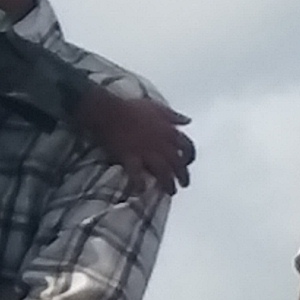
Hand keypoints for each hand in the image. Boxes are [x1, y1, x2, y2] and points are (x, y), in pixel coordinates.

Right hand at [71, 84, 195, 190]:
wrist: (110, 111)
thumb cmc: (132, 107)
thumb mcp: (158, 108)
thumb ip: (174, 116)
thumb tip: (188, 121)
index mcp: (169, 132)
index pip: (187, 147)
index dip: (190, 157)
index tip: (188, 163)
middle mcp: (162, 145)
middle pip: (178, 164)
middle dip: (182, 176)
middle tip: (183, 185)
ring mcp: (147, 153)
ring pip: (163, 172)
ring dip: (167, 184)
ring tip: (169, 192)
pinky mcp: (131, 158)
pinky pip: (137, 175)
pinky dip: (139, 184)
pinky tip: (141, 190)